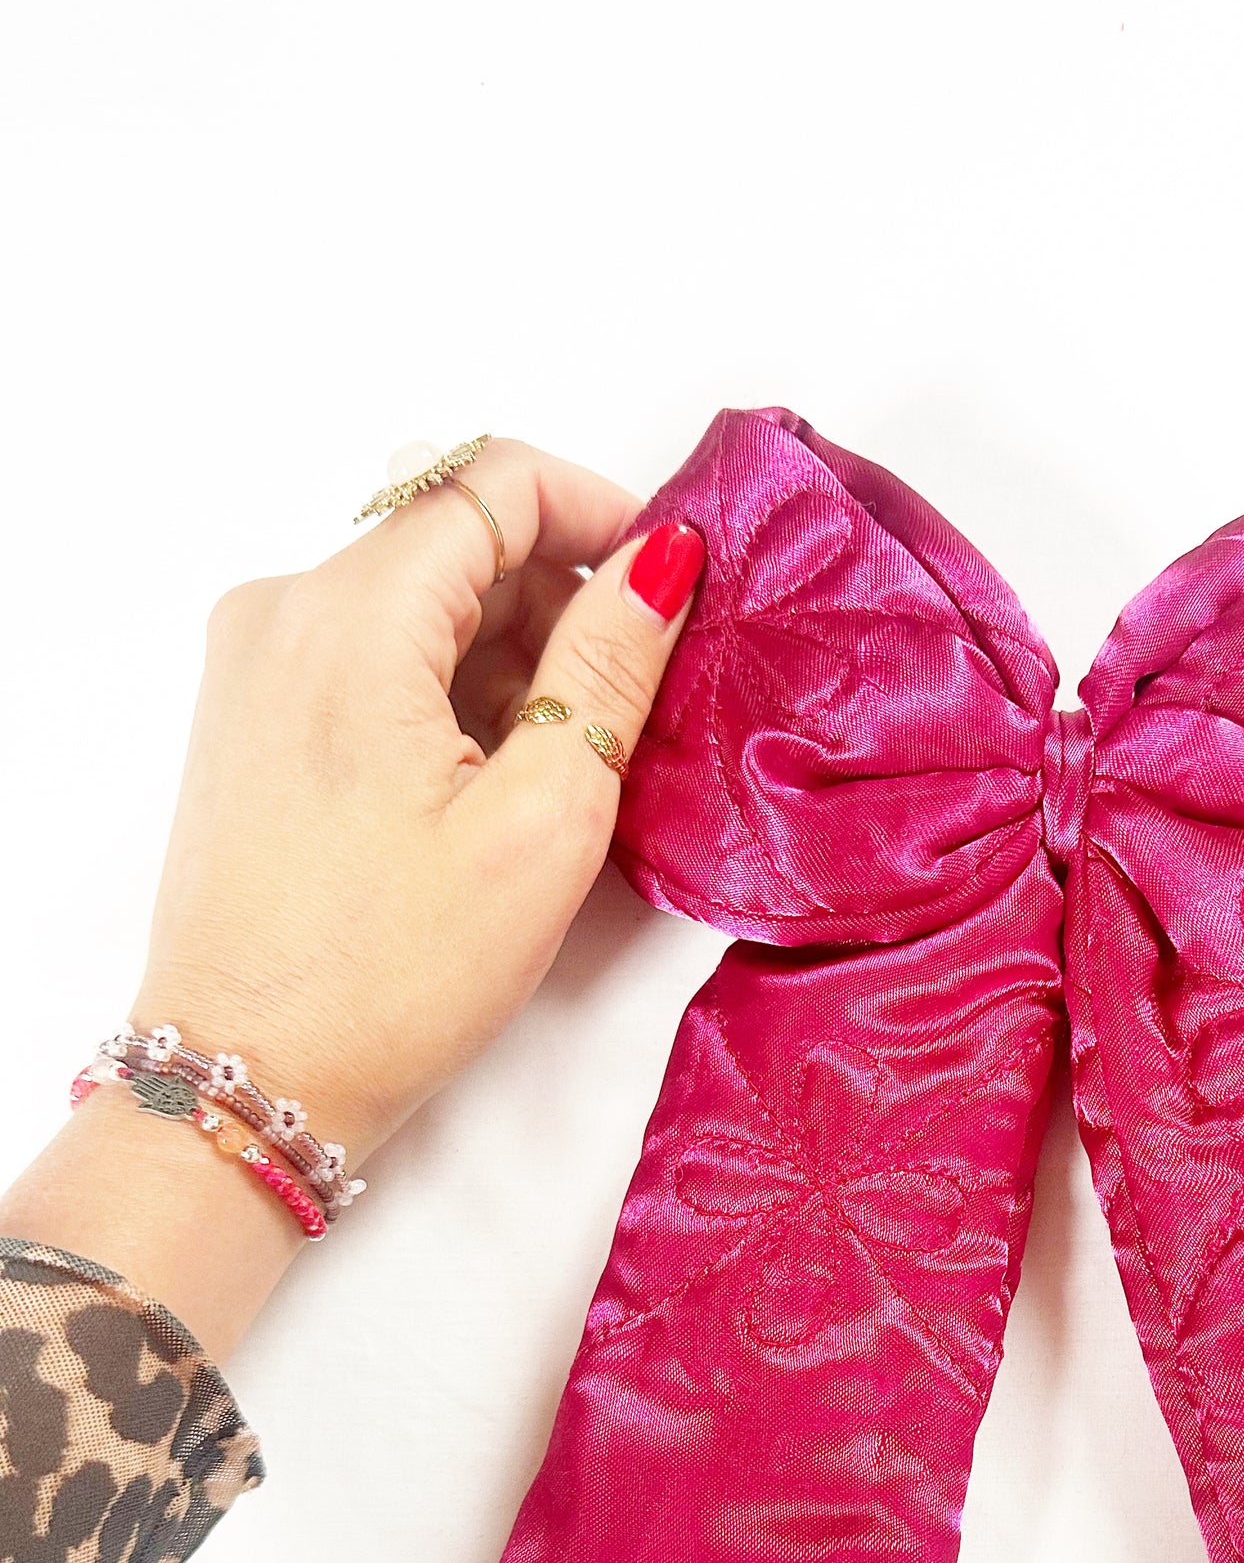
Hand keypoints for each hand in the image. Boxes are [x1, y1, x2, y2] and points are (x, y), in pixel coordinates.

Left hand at [0, 438, 704, 1357]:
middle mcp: (283, 612)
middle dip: (560, 602)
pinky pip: (374, 663)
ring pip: (419, 605)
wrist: (254, 1080)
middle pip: (455, 541)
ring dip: (510, 660)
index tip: (672, 586)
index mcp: (349, 614)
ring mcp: (257, 668)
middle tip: (633, 710)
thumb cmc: (392, 974)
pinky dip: (451, 698)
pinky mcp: (254, 725)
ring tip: (565, 774)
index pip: (494, 482)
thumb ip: (606, 668)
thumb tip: (661, 563)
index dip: (603, 514)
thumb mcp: (541, 820)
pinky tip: (494, 791)